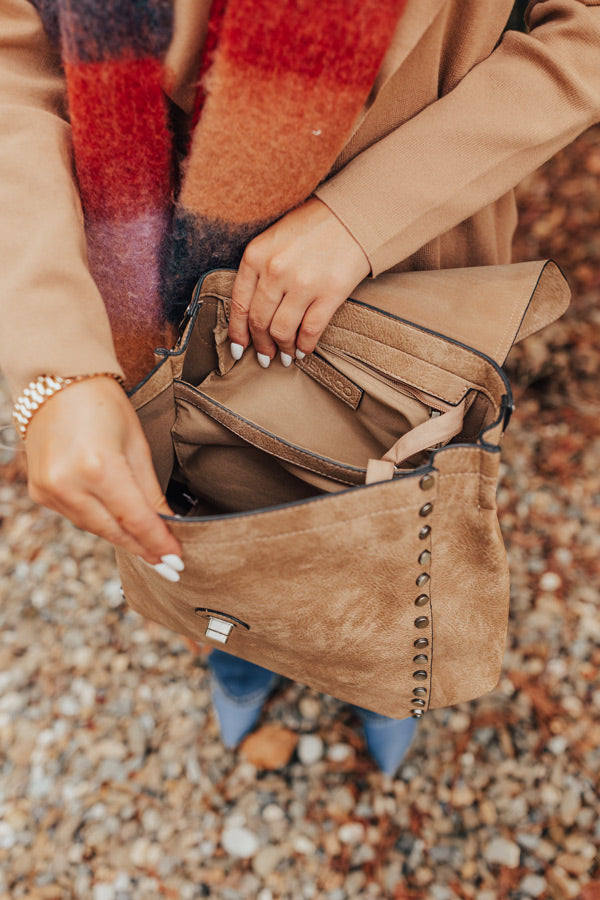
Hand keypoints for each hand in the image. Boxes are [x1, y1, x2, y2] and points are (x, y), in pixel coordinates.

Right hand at [25, 377, 182, 571]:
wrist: (56, 383)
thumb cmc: (103, 406)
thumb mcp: (137, 446)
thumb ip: (151, 492)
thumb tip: (168, 525)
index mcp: (99, 468)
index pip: (136, 519)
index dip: (159, 543)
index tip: (177, 560)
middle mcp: (68, 484)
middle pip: (115, 531)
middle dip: (144, 548)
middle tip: (169, 565)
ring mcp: (49, 491)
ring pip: (95, 529)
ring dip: (122, 537)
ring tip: (149, 547)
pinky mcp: (40, 493)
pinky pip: (77, 518)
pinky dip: (99, 522)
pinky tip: (117, 524)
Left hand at [229, 198, 369, 365]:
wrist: (352, 214)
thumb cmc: (311, 226)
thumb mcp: (273, 240)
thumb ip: (259, 270)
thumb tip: (251, 312)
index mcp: (256, 256)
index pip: (239, 304)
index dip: (238, 332)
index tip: (238, 348)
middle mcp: (275, 270)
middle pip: (259, 322)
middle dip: (261, 345)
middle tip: (265, 356)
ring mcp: (303, 283)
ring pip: (282, 330)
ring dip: (283, 349)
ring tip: (286, 356)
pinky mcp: (329, 292)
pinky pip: (311, 330)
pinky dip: (305, 346)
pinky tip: (303, 350)